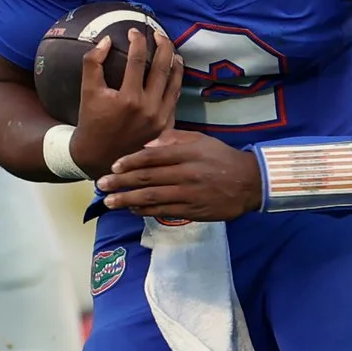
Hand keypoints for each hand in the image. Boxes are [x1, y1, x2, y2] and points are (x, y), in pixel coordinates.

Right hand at [71, 27, 181, 177]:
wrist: (98, 155)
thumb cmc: (92, 121)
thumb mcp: (87, 91)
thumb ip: (93, 62)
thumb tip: (106, 40)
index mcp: (128, 98)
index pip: (137, 60)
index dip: (137, 41)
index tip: (134, 31)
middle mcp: (148, 108)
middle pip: (162, 68)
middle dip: (163, 46)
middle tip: (158, 34)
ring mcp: (160, 118)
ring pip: (174, 83)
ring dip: (175, 63)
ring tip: (172, 50)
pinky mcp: (166, 126)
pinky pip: (174, 98)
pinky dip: (176, 82)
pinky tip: (174, 72)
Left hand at [97, 128, 261, 220]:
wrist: (250, 182)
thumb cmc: (222, 157)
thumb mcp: (201, 140)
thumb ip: (173, 139)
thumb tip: (147, 144)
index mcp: (187, 153)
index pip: (152, 157)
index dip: (130, 162)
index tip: (113, 166)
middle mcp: (186, 173)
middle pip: (147, 178)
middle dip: (121, 182)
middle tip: (101, 185)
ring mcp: (189, 194)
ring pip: (152, 198)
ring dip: (127, 200)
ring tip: (109, 201)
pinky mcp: (193, 211)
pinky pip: (164, 211)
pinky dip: (146, 210)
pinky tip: (132, 209)